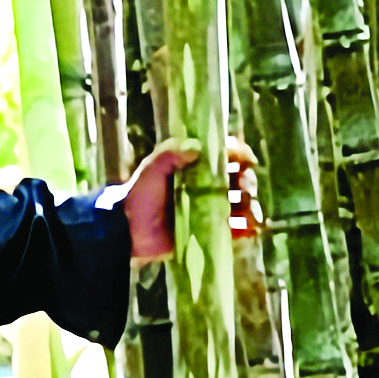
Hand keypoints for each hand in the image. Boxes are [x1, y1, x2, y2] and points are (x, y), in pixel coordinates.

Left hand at [120, 135, 261, 263]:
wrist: (127, 230)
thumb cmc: (138, 196)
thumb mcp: (151, 170)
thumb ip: (169, 155)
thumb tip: (197, 147)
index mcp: (196, 167)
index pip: (227, 155)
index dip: (240, 154)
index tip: (245, 160)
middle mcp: (208, 186)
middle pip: (240, 179)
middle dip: (248, 181)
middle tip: (242, 187)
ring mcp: (211, 209)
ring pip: (243, 204)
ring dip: (251, 205)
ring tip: (247, 210)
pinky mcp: (210, 230)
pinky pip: (236, 229)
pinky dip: (247, 228)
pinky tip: (249, 228)